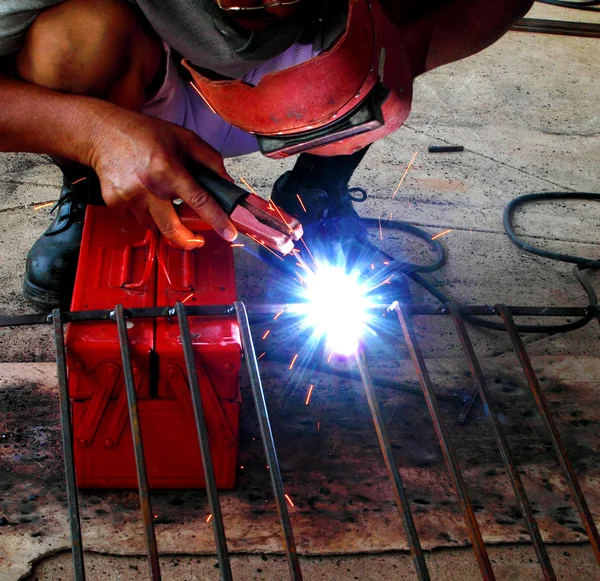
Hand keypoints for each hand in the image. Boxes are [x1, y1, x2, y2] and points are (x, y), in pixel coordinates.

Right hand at [86, 108, 236, 248]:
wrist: (101, 133)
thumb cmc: (145, 134)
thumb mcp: (183, 137)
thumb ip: (209, 159)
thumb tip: (226, 182)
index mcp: (169, 169)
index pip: (199, 200)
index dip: (217, 220)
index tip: (229, 234)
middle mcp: (149, 186)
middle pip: (173, 229)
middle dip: (189, 241)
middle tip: (197, 240)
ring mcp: (130, 197)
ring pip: (155, 226)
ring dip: (165, 221)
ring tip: (163, 202)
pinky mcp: (115, 203)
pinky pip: (137, 219)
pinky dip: (145, 214)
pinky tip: (143, 195)